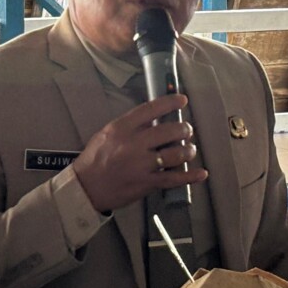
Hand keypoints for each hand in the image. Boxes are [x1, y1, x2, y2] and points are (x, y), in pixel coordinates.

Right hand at [73, 93, 208, 213]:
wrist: (85, 187)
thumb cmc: (96, 157)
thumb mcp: (108, 132)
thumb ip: (130, 125)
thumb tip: (155, 118)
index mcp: (122, 127)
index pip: (151, 109)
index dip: (170, 102)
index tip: (183, 100)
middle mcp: (134, 144)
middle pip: (169, 131)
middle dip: (184, 129)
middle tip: (187, 130)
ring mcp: (141, 164)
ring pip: (175, 154)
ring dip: (188, 150)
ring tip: (190, 149)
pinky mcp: (146, 183)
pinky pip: (173, 179)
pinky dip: (190, 176)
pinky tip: (202, 173)